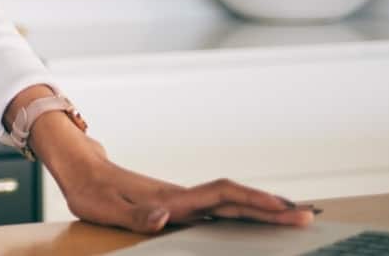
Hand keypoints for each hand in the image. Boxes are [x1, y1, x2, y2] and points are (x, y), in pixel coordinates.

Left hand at [36, 117, 313, 232]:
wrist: (80, 168)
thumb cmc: (90, 191)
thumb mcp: (105, 208)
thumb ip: (136, 214)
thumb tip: (166, 217)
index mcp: (173, 199)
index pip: (222, 196)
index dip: (253, 201)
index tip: (283, 207)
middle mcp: (183, 197)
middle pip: (235, 200)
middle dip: (271, 208)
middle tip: (308, 216)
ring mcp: (182, 200)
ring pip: (230, 203)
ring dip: (262, 209)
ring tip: (294, 216)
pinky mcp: (178, 205)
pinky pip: (218, 208)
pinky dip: (243, 212)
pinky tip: (255, 219)